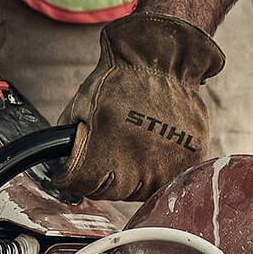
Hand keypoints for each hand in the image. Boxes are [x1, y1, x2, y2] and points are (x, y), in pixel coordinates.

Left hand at [52, 13, 224, 201]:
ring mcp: (167, 164)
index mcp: (106, 151)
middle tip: (104, 157)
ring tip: (130, 150)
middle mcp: (138, 165)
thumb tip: (63, 168)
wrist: (160, 60)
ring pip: (141, 191)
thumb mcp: (80, 107)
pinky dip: (157, 169)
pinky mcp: (190, 159)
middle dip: (102, 179)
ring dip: (131, 178)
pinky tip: (151, 147)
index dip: (74, 178)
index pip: (83, 185)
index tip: (72, 172)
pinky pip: (167, 179)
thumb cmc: (118, 81)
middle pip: (112, 193)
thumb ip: (68, 141)